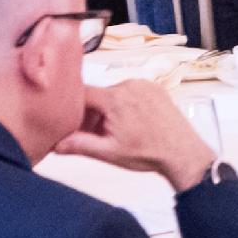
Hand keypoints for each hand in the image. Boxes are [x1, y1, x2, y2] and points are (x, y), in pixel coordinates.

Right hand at [61, 78, 220, 190]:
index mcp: (115, 98)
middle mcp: (129, 85)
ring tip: (116, 132)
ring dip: (108, 110)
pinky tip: (131, 124)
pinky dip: (125, 105)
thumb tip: (55, 144)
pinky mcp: (155, 88)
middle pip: (97, 94)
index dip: (73, 109)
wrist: (182, 153)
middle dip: (92, 113)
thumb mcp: (109, 153)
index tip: (70, 121)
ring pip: (113, 93)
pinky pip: (131, 91)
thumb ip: (79, 145)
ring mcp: (144, 84)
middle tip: (96, 134)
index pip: (81, 94)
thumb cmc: (148, 153)